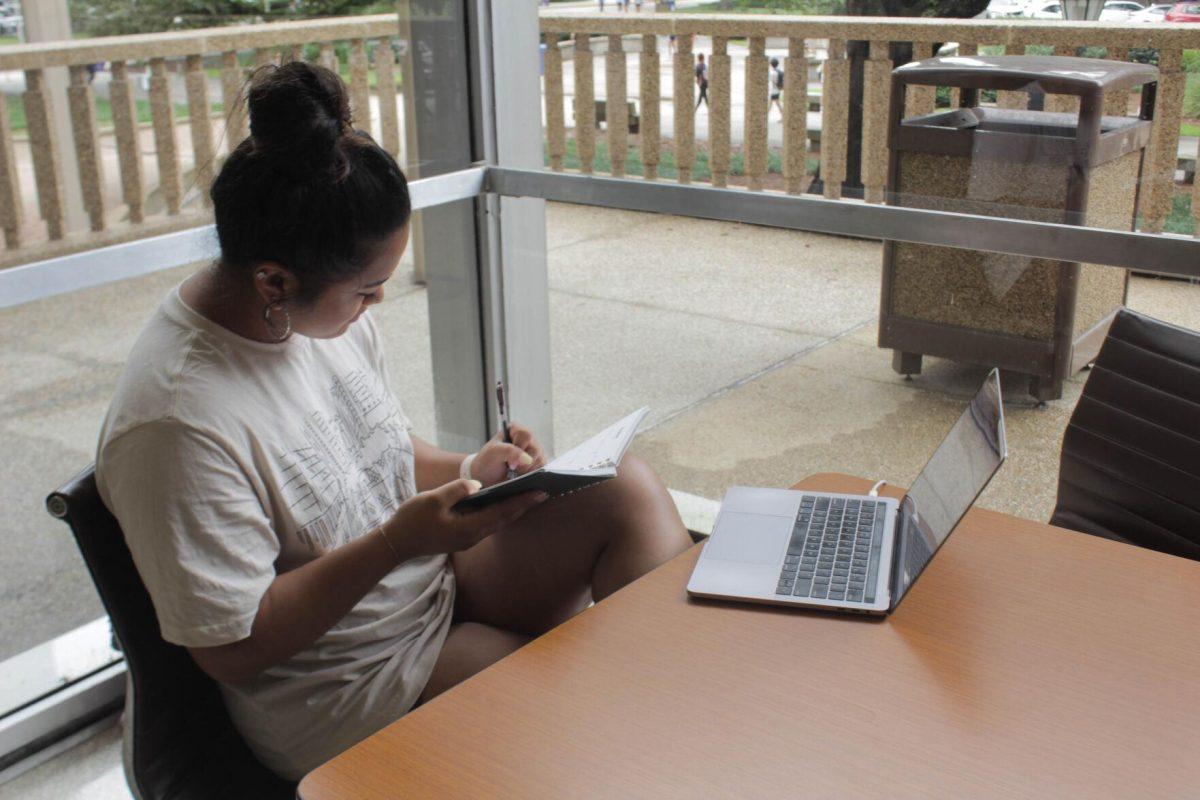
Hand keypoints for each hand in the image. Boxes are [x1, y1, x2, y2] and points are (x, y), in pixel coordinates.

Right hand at [382, 479, 546, 558]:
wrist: (396, 543)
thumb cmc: (412, 520)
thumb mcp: (433, 499)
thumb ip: (457, 490)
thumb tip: (478, 483)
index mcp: (469, 527)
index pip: (503, 511)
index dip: (523, 500)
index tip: (541, 491)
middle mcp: (473, 536)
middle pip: (505, 519)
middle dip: (524, 506)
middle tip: (543, 491)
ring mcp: (468, 539)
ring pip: (497, 523)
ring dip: (513, 510)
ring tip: (528, 496)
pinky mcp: (462, 538)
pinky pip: (487, 524)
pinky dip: (499, 513)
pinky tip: (503, 503)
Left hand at [469, 423, 547, 486]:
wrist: (486, 479)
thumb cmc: (487, 462)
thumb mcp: (493, 453)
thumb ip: (509, 451)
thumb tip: (528, 458)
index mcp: (515, 430)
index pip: (526, 435)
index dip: (520, 448)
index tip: (510, 461)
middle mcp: (527, 439)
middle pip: (535, 449)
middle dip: (523, 463)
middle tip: (511, 467)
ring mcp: (534, 452)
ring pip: (540, 460)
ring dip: (527, 470)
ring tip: (514, 472)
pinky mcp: (538, 464)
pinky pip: (542, 469)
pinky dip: (532, 474)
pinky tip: (521, 475)